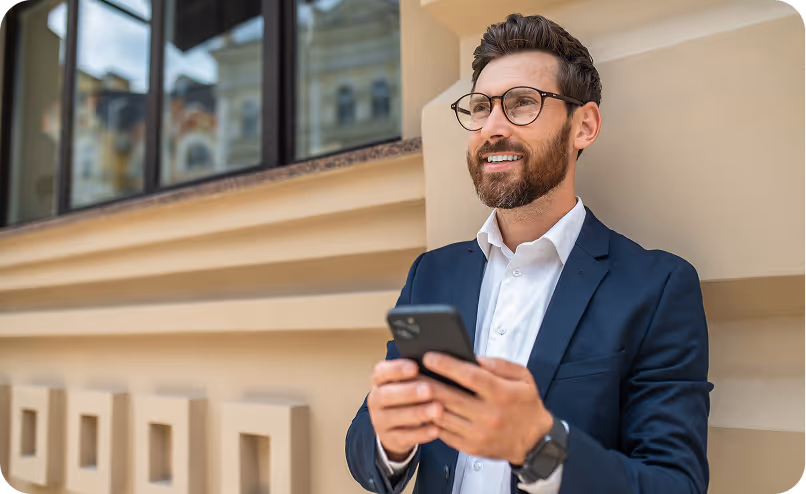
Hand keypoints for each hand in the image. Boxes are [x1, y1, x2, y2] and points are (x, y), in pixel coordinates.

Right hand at [367, 359, 442, 461]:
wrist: (394, 426)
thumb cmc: (405, 396)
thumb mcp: (406, 382)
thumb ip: (416, 374)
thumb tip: (437, 361)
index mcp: (378, 381)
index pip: (381, 372)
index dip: (396, 369)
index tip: (415, 367)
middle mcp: (375, 400)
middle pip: (386, 395)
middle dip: (409, 392)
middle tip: (429, 389)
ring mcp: (379, 421)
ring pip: (395, 417)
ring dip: (418, 413)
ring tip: (438, 409)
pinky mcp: (389, 439)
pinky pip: (404, 437)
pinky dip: (421, 433)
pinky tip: (437, 429)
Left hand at [422, 353, 552, 464]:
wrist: (534, 442)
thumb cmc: (526, 405)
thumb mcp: (523, 377)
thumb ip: (500, 364)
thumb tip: (475, 358)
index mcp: (502, 394)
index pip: (469, 376)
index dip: (446, 365)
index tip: (429, 357)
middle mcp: (489, 415)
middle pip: (450, 397)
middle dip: (427, 382)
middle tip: (411, 372)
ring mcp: (479, 434)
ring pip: (443, 416)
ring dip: (424, 403)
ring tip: (412, 390)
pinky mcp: (472, 448)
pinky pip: (445, 434)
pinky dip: (432, 421)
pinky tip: (423, 410)